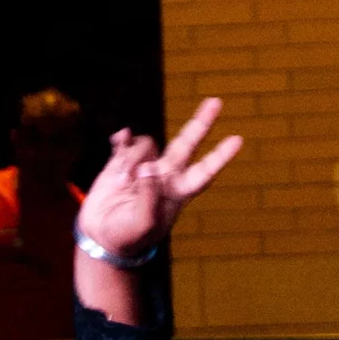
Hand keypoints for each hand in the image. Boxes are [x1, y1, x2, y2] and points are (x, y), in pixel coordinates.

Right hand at [76, 99, 243, 262]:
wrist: (101, 238)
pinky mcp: (121, 162)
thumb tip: (147, 168)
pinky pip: (126, 141)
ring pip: (147, 144)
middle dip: (201, 123)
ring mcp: (143, 166)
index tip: (237, 140)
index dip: (219, 156)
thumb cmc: (128, 237)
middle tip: (216, 101)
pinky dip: (122, 139)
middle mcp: (164, 175)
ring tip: (120, 182)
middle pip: (187, 143)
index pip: (204, 172)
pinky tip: (118, 139)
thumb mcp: (143, 224)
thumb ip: (149, 196)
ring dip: (132, 159)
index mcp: (177, 192)